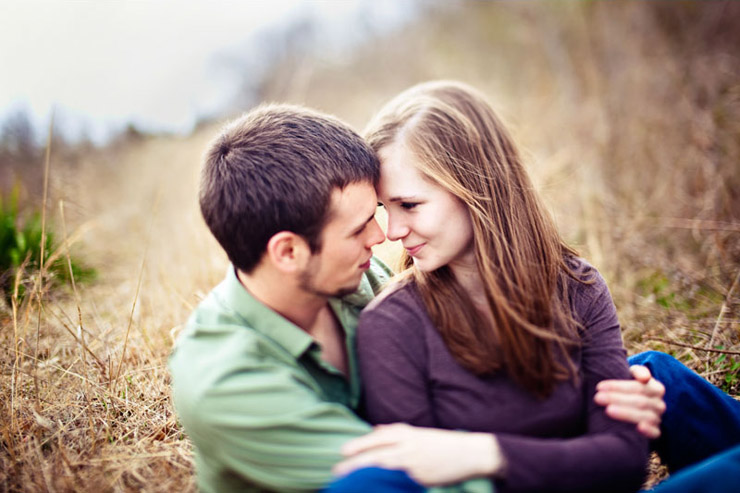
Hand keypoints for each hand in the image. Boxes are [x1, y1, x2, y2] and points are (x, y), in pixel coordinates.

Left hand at [333, 423, 503, 485]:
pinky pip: (398, 483)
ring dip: (366, 476)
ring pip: (384, 470)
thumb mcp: (418, 432)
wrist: (469, 453)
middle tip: (338, 471)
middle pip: (376, 454)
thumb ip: (396, 431)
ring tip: (350, 483)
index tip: (343, 451)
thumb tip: (375, 430)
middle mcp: (408, 446)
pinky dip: (385, 486)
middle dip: (356, 463)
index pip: (377, 438)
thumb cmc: (442, 442)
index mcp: (406, 433)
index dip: (359, 444)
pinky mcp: (421, 478)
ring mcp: (414, 463)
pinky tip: (374, 489)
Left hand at [594, 365, 665, 438]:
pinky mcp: (655, 432)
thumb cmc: (628, 389)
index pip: (638, 386)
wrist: (631, 405)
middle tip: (598, 398)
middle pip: (639, 401)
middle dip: (616, 399)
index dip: (618, 386)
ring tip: (608, 410)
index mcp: (656, 388)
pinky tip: (639, 428)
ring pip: (644, 416)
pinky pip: (655, 433)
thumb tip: (644, 378)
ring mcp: (657, 419)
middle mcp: (659, 404)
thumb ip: (638, 371)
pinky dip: (648, 431)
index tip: (599, 387)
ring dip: (626, 413)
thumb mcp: (632, 376)